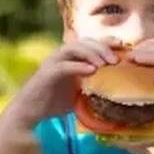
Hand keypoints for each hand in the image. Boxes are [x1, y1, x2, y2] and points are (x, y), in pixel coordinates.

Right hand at [5, 37, 120, 128]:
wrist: (30, 112)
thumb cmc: (55, 101)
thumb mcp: (80, 91)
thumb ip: (94, 85)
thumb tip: (118, 88)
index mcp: (70, 57)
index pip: (90, 42)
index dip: (106, 41)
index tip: (123, 46)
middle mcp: (61, 56)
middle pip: (84, 42)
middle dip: (102, 48)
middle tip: (116, 61)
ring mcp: (52, 63)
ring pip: (73, 48)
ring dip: (91, 54)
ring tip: (104, 64)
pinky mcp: (46, 74)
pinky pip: (63, 66)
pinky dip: (78, 66)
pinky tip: (91, 71)